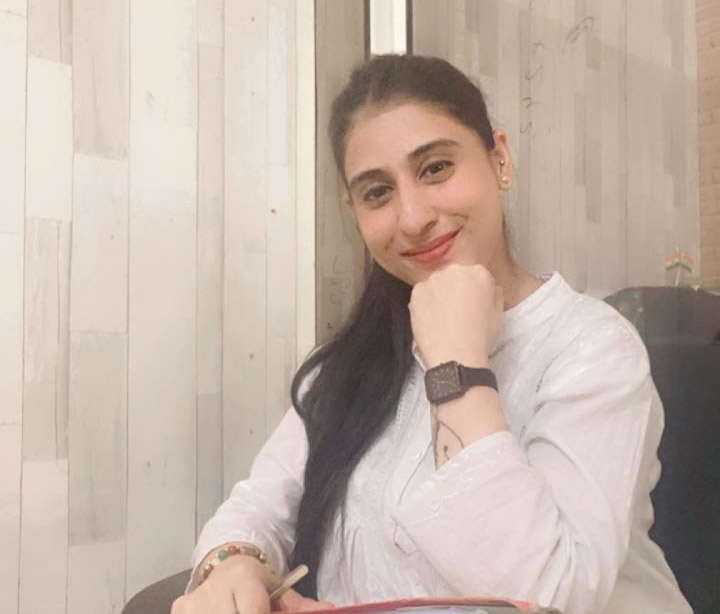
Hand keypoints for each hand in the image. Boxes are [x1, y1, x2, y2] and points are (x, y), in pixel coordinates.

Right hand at [171, 557, 332, 613]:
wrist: (225, 566)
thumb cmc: (256, 583)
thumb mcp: (280, 591)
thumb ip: (302, 606)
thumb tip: (329, 610)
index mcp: (243, 578)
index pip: (255, 612)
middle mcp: (215, 587)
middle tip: (260, 612)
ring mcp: (193, 602)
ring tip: (240, 610)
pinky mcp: (180, 610)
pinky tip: (226, 612)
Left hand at [409, 264, 502, 367]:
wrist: (455, 354)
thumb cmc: (479, 337)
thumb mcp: (498, 314)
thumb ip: (495, 294)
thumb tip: (491, 289)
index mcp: (479, 273)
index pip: (476, 276)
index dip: (473, 292)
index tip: (471, 305)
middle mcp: (456, 271)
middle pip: (454, 276)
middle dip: (454, 290)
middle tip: (456, 312)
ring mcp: (434, 280)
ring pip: (436, 284)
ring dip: (438, 296)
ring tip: (443, 319)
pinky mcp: (417, 291)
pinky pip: (421, 294)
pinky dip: (424, 304)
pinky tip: (432, 320)